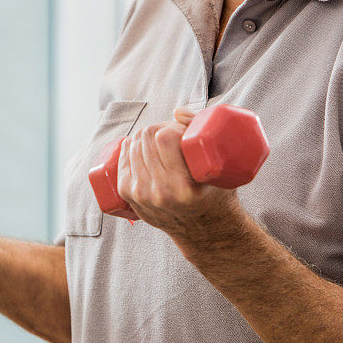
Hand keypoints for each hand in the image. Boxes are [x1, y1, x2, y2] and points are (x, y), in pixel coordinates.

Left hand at [116, 105, 242, 240]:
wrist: (203, 230)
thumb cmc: (215, 193)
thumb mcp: (219, 167)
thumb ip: (202, 134)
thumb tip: (177, 111)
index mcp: (184, 187)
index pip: (163, 137)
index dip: (171, 127)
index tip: (181, 132)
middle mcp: (161, 193)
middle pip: (146, 138)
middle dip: (158, 129)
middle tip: (171, 135)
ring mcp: (142, 196)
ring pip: (133, 146)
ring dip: (143, 137)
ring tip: (158, 142)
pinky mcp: (130, 197)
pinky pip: (123, 161)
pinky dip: (129, 148)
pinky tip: (138, 146)